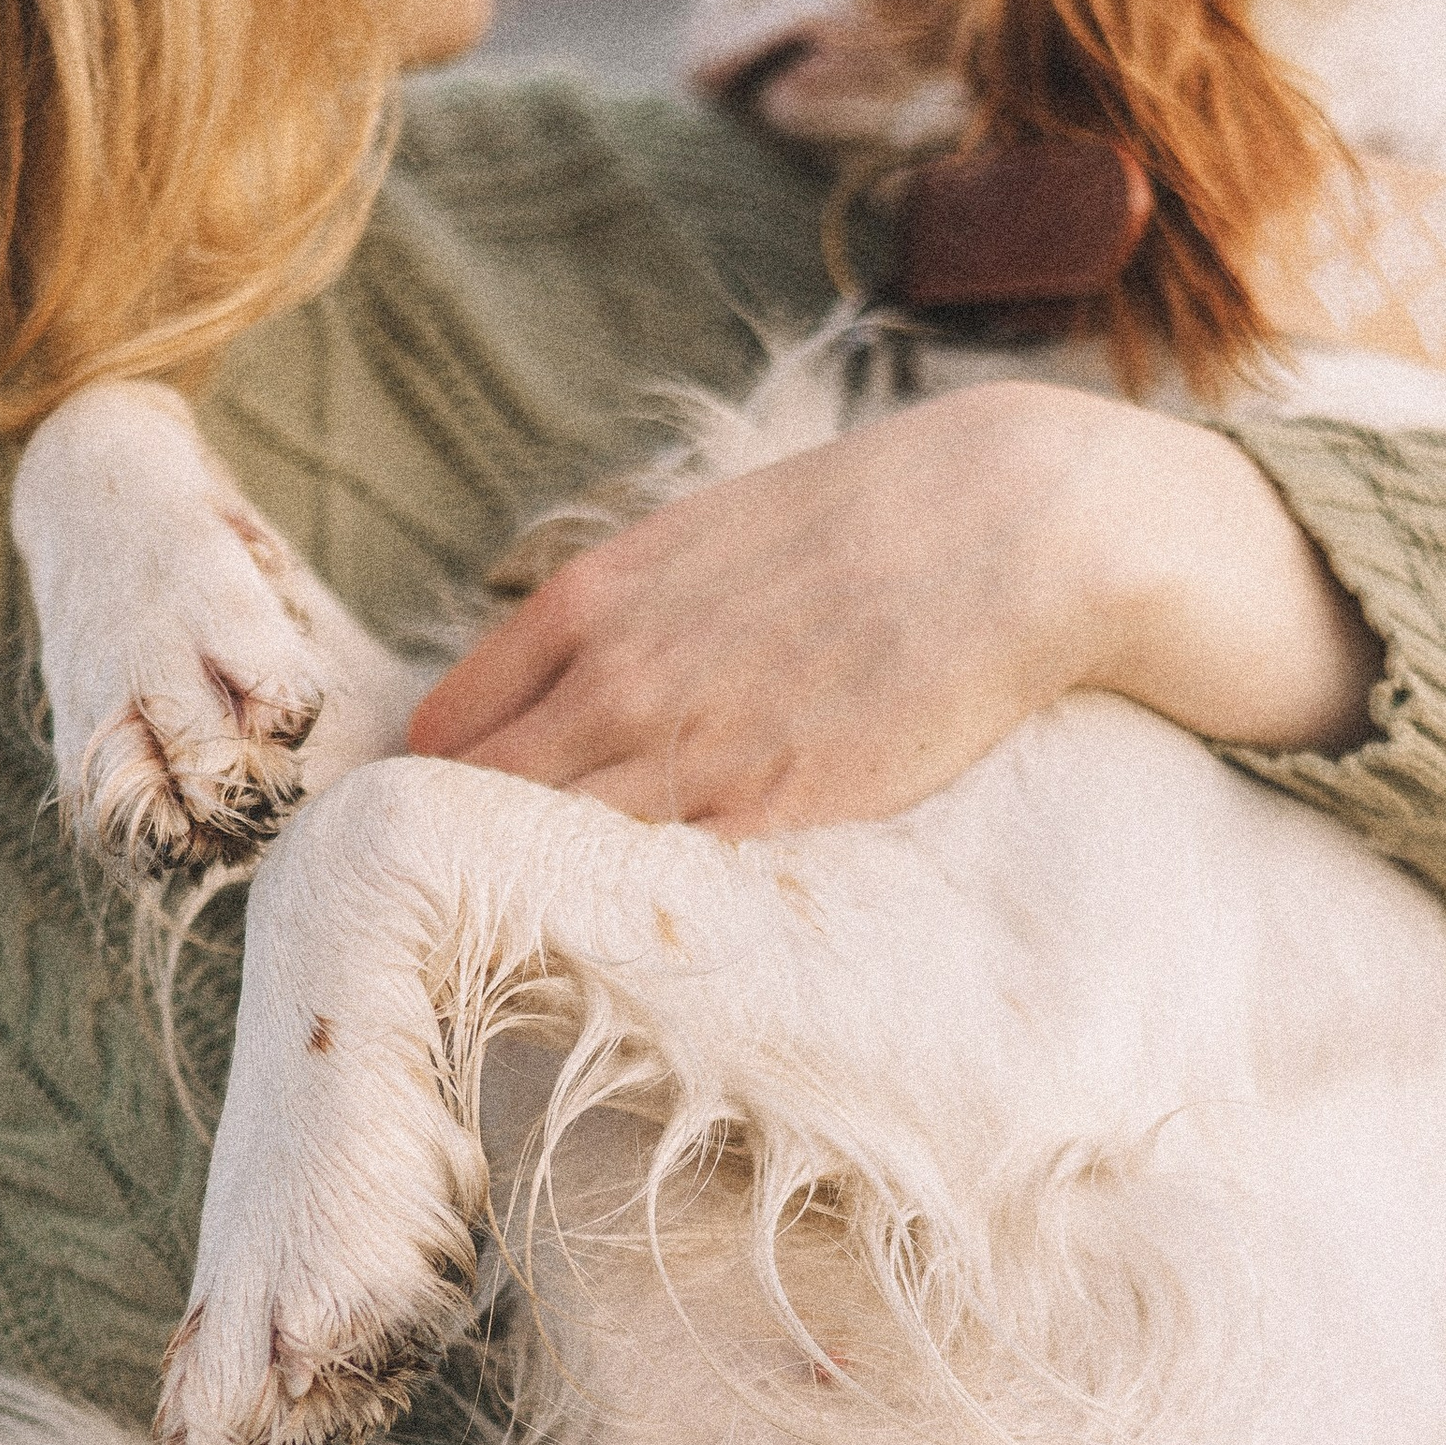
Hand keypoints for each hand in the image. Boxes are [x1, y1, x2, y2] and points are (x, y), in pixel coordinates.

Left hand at [406, 381, 1379, 833]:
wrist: (1010, 528)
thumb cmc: (859, 524)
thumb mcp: (700, 537)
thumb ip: (615, 614)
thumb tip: (553, 687)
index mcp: (587, 603)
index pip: (443, 729)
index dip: (434, 784)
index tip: (447, 819)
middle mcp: (617, 683)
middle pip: (481, 809)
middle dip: (463, 851)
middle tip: (478, 895)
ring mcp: (694, 756)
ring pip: (559, 857)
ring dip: (544, 890)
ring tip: (552, 920)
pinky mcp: (774, 816)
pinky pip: (667, 883)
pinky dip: (638, 905)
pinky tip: (641, 921)